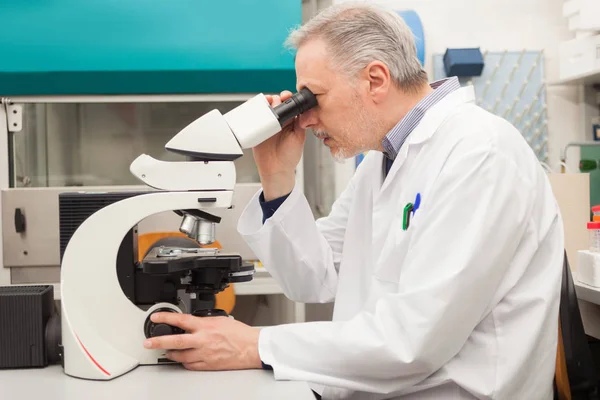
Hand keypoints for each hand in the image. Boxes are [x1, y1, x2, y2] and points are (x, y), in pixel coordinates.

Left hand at [143, 313, 261, 370]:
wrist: (251, 348)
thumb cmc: (240, 334)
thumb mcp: (221, 320)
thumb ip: (204, 321)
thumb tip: (193, 322)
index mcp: (206, 326)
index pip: (181, 320)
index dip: (166, 318)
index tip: (155, 317)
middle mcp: (202, 340)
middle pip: (175, 341)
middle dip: (159, 341)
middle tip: (148, 343)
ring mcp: (204, 354)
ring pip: (180, 356)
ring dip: (171, 354)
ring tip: (167, 351)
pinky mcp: (207, 365)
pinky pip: (190, 365)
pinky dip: (185, 362)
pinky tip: (184, 359)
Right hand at [253, 90, 305, 200]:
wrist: (276, 169)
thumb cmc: (289, 156)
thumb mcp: (299, 138)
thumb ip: (299, 123)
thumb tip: (301, 109)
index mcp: (291, 121)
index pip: (289, 105)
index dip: (287, 98)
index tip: (286, 96)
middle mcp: (279, 121)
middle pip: (276, 103)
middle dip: (275, 99)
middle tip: (275, 102)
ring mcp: (268, 125)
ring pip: (265, 108)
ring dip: (265, 103)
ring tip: (266, 104)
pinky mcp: (257, 130)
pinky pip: (254, 118)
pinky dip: (254, 112)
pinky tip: (256, 110)